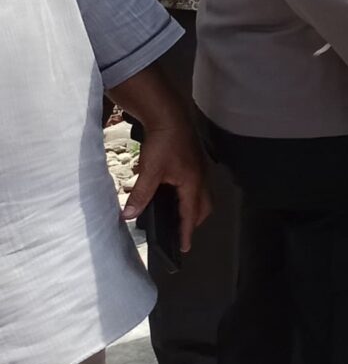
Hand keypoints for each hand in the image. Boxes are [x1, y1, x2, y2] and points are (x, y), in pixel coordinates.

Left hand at [110, 65, 207, 251]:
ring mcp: (199, 168)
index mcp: (192, 183)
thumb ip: (140, 195)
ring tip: (177, 214)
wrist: (169, 116)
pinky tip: (172, 192)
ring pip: (200, 194)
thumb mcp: (149, 171)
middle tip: (182, 231)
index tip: (184, 247)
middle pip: (204, 206)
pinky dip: (188, 194)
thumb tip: (128, 215)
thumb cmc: (163, 143)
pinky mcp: (194, 160)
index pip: (191, 214)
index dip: (187, 232)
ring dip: (192, 207)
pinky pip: (195, 184)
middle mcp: (201, 177)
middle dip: (195, 220)